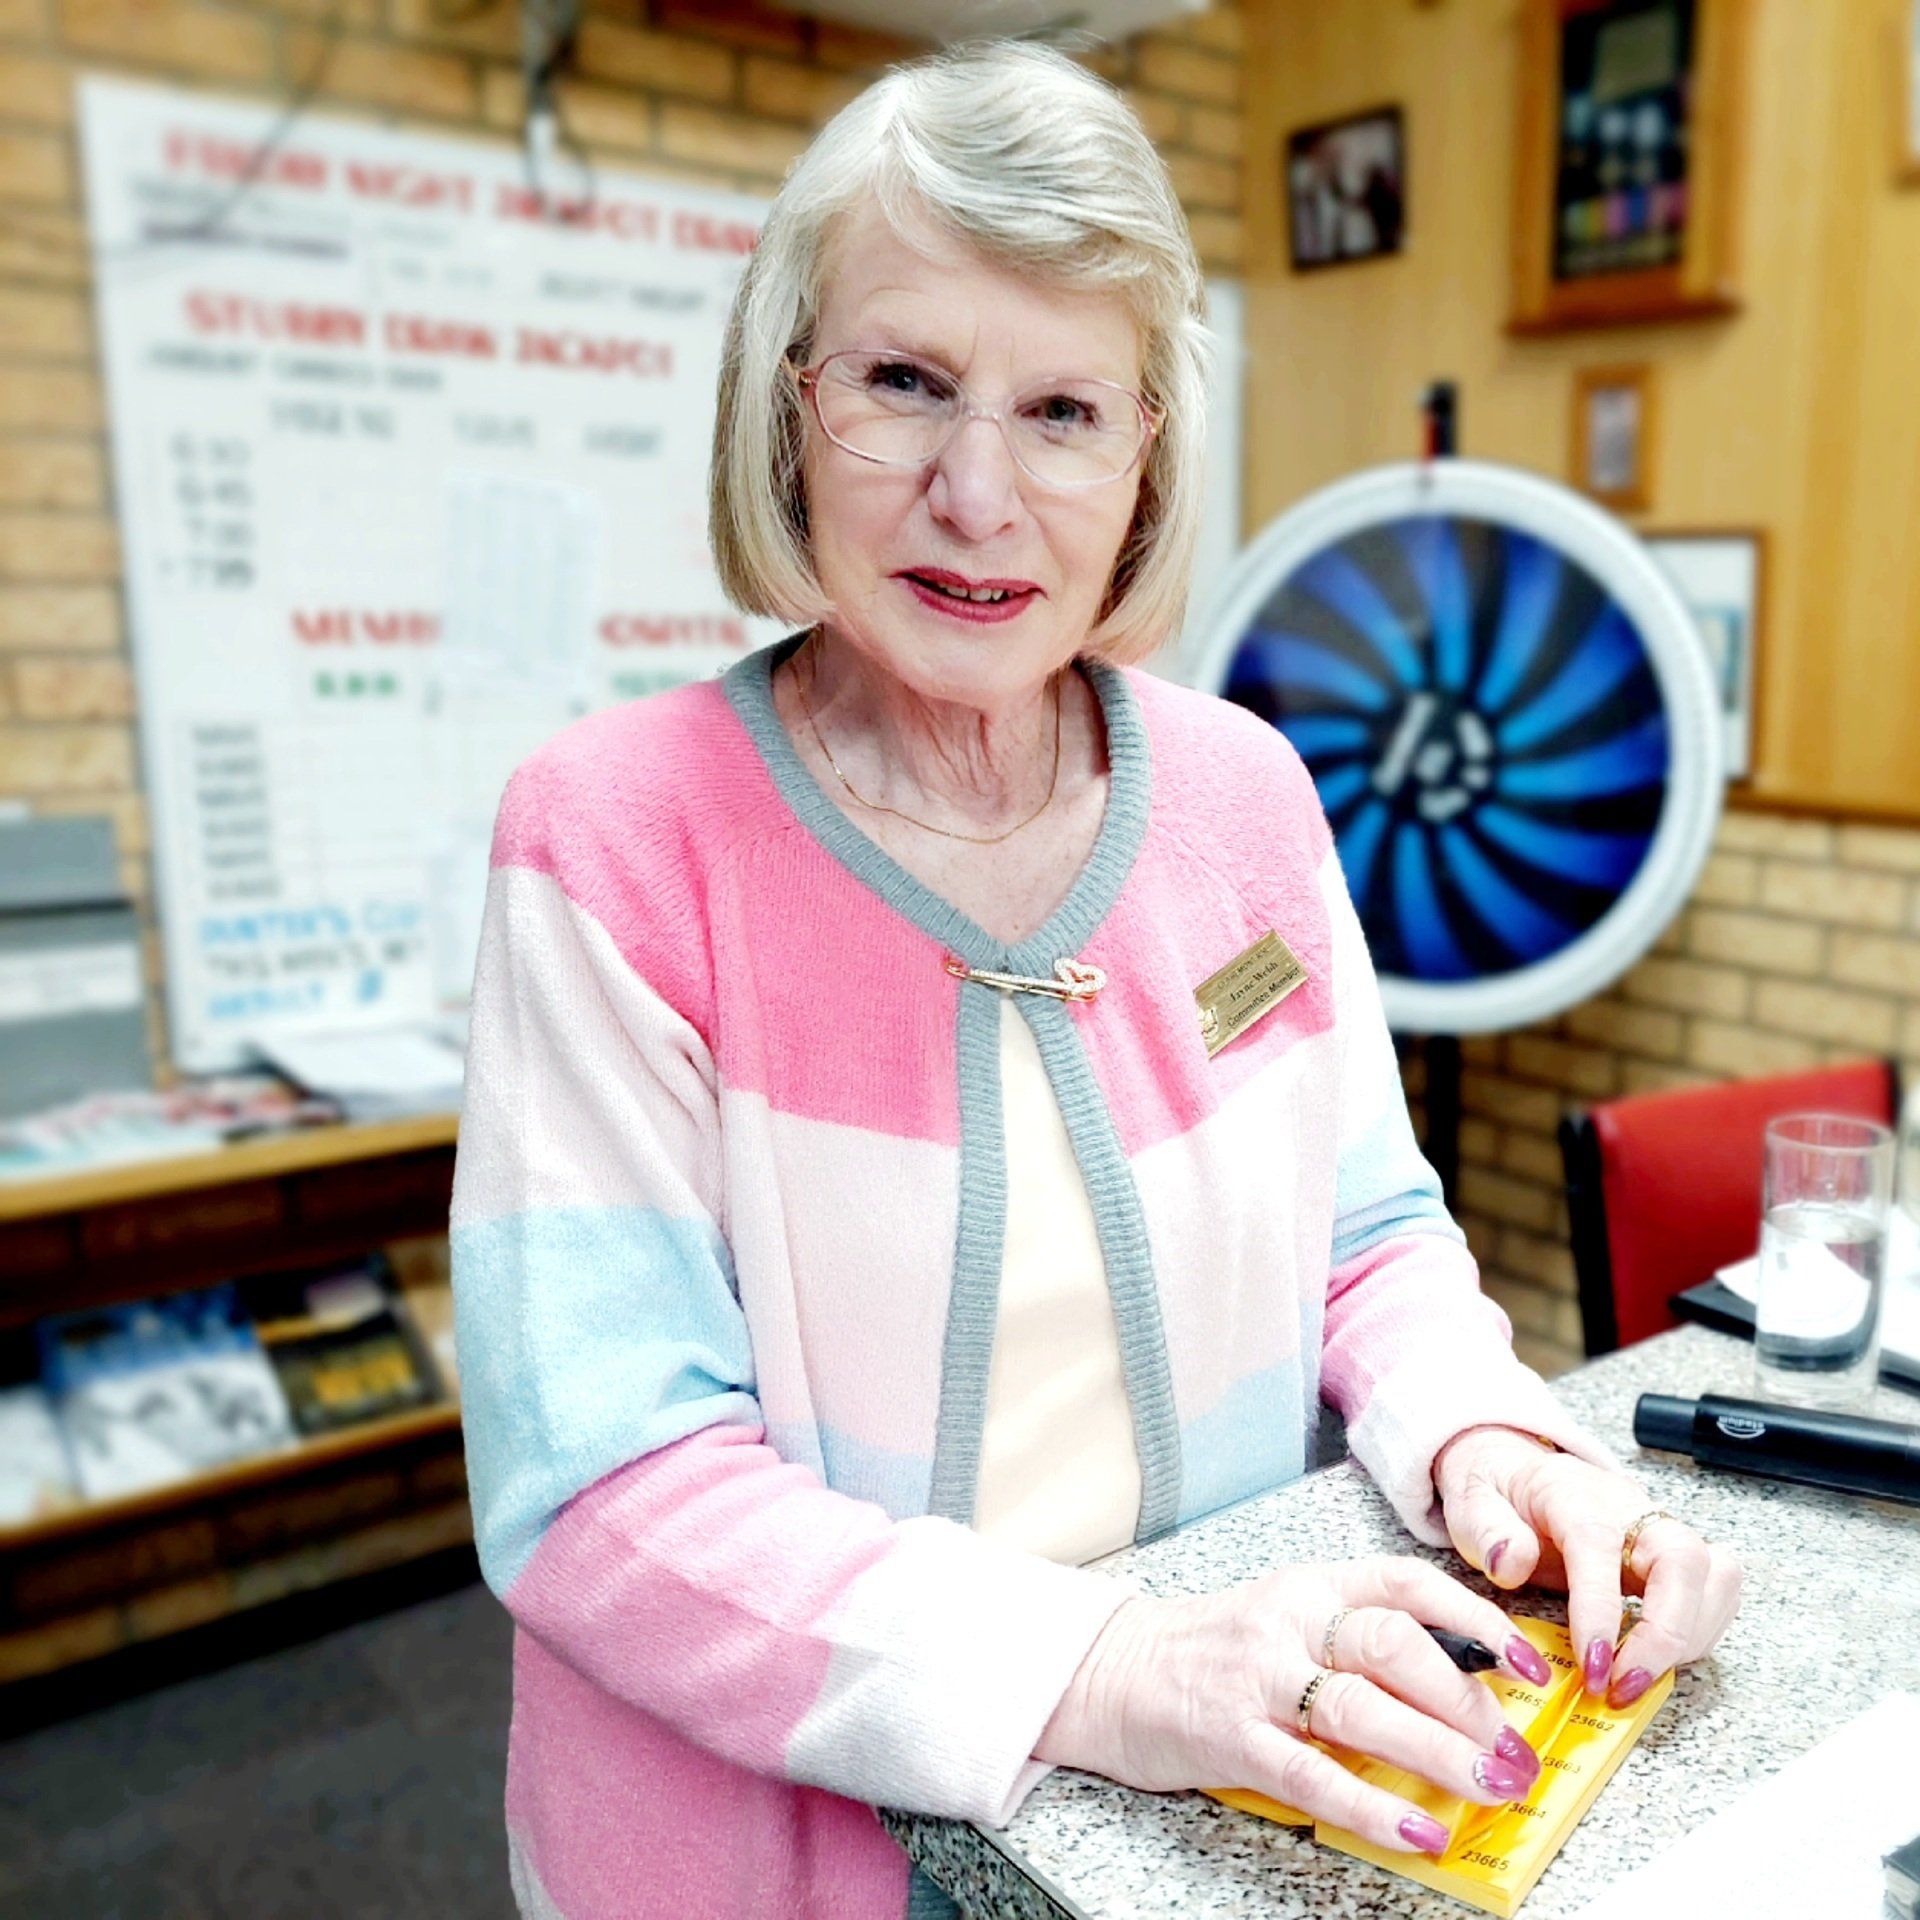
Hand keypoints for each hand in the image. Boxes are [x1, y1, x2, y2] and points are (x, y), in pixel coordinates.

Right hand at [1035, 1556, 1556, 1855]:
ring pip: (1361, 1707)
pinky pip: (1313, 1776)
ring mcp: (1257, 1678)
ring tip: (1490, 1786)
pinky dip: (1373, 1806)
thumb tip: (1467, 1692)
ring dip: (1437, 1751)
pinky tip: (1420, 1829)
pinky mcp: (1231, 1738)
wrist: (1112, 1671)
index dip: (1476, 1618)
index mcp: (1310, 1586)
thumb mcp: (1287, 1621)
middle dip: (1467, 1701)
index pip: (1405, 1584)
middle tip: (1515, 1751)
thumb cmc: (1214, 1653)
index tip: (1529, 1662)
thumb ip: (1359, 1643)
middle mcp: (1288, 1620)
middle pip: (1393, 1646)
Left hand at [1432, 1425, 1741, 1708]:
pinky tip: (1657, 1657)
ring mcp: (1658, 1530)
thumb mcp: (1472, 1503)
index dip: (1601, 1611)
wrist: (1517, 1470)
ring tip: (1639, 1677)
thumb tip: (1511, 1564)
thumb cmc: (1499, 1492)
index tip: (1593, 1667)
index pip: (1600, 1548)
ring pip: (1714, 1576)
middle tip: (1625, 1685)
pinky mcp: (1674, 1555)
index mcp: (1575, 1497)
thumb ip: (1487, 1531)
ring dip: (1689, 1638)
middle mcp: (1630, 1510)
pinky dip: (1698, 1632)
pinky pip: (1715, 1590)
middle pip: (1683, 1560)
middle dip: (1666, 1634)